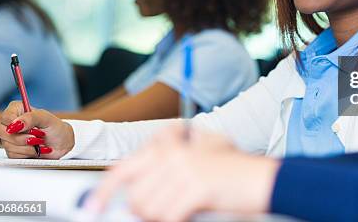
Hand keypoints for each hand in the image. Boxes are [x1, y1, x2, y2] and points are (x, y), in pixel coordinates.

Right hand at [0, 101, 74, 158]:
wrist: (62, 145)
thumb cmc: (56, 129)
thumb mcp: (47, 119)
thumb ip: (32, 118)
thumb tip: (16, 124)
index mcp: (18, 110)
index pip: (5, 116)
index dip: (13, 124)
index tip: (24, 128)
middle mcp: (12, 123)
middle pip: (1, 131)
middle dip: (20, 138)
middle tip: (35, 137)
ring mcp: (11, 137)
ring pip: (7, 145)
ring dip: (27, 146)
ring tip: (39, 142)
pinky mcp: (13, 150)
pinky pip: (12, 155)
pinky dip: (26, 153)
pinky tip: (36, 149)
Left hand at [88, 125, 280, 221]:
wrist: (264, 178)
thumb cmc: (234, 170)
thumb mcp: (200, 154)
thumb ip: (169, 160)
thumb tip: (133, 189)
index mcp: (171, 144)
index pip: (125, 167)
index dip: (104, 192)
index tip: (93, 208)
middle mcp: (174, 153)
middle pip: (136, 194)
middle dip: (144, 211)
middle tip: (164, 211)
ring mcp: (185, 168)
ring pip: (149, 208)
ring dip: (163, 216)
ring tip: (183, 209)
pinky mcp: (196, 186)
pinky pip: (168, 216)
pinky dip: (174, 221)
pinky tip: (188, 214)